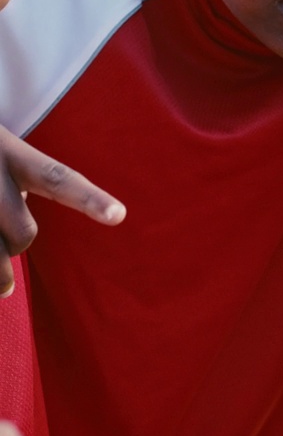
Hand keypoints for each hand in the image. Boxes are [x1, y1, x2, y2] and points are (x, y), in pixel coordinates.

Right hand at [0, 123, 125, 296]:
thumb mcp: (0, 153)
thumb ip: (15, 188)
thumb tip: (16, 243)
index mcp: (10, 152)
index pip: (55, 178)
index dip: (87, 197)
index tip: (118, 215)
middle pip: (23, 233)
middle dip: (14, 246)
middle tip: (3, 240)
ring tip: (1, 282)